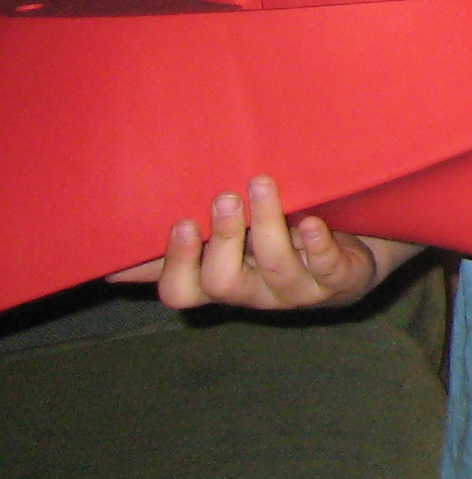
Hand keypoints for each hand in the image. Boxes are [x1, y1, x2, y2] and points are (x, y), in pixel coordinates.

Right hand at [109, 174, 390, 310]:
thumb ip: (179, 252)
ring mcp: (297, 289)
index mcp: (221, 282)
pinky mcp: (339, 279)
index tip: (181, 222)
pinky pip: (327, 267)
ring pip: (276, 266)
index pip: (182, 291)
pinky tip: (311, 223)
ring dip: (267, 225)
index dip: (177, 264)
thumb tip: (111, 261)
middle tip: (225, 197)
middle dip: (223, 239)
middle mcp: (254, 293)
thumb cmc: (278, 247)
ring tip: (262, 185)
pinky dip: (317, 245)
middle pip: (224, 282)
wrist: (353, 259)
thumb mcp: (227, 248)